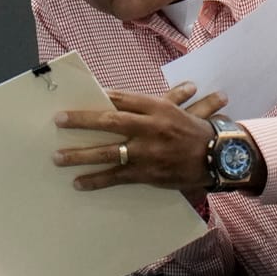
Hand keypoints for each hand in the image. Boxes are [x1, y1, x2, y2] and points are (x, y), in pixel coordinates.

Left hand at [53, 83, 225, 192]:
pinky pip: (116, 177)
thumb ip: (163, 99)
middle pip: (110, 121)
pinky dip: (96, 180)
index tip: (78, 97)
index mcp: (157, 107)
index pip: (122, 98)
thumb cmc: (197, 132)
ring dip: (80, 154)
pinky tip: (78, 183)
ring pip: (108, 151)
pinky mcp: (147, 173)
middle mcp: (150, 127)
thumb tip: (139, 92)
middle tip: (58, 120)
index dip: (100, 98)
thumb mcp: (180, 110)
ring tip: (58, 157)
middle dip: (81, 121)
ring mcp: (147, 151)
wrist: (218, 158)